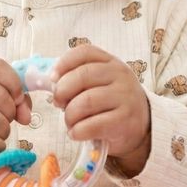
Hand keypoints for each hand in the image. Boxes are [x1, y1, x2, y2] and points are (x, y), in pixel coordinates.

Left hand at [51, 45, 150, 175]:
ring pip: (84, 102)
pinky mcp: (124, 122)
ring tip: (70, 122)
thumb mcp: (98, 83)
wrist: (139, 127)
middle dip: (62, 92)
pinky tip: (77, 133)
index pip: (84, 53)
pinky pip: (91, 125)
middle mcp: (120, 76)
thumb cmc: (109, 103)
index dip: (63, 64)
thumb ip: (76, 77)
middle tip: (58, 103)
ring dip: (69, 115)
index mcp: (110, 62)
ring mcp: (125, 98)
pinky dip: (77, 131)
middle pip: (81, 76)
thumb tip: (48, 81)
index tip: (52, 78)